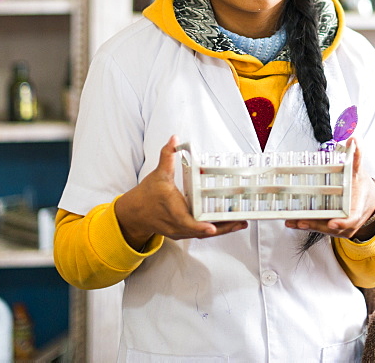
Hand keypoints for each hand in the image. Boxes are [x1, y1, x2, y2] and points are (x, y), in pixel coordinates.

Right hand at [114, 135, 247, 249]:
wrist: (134, 213)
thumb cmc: (146, 195)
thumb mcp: (158, 174)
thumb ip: (167, 156)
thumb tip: (174, 139)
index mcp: (173, 211)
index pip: (187, 222)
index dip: (200, 226)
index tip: (212, 228)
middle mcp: (177, 225)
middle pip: (202, 231)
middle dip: (223, 228)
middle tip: (240, 222)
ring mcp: (180, 231)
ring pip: (203, 234)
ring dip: (222, 230)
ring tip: (240, 223)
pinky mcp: (182, 232)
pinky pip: (200, 233)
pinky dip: (214, 230)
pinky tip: (228, 225)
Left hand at [284, 137, 374, 240]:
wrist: (368, 202)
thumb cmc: (361, 187)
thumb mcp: (359, 172)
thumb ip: (356, 156)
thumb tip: (354, 139)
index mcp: (357, 209)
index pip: (350, 219)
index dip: (342, 223)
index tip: (332, 223)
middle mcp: (349, 222)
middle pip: (331, 227)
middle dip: (316, 225)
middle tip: (301, 222)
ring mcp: (340, 227)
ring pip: (323, 228)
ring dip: (307, 225)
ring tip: (292, 221)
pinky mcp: (332, 228)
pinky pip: (319, 227)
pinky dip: (306, 225)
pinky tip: (293, 222)